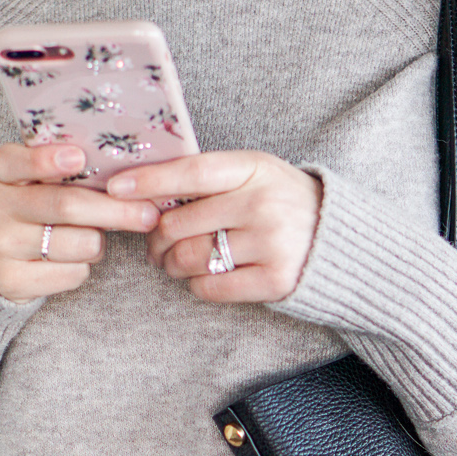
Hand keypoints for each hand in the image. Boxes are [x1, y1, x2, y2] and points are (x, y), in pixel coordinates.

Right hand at [0, 141, 161, 303]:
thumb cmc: (25, 206)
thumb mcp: (29, 179)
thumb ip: (62, 168)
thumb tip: (128, 173)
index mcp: (1, 172)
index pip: (18, 162)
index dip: (46, 161)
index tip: (78, 158)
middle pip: (66, 206)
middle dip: (114, 210)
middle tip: (149, 214)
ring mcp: (0, 246)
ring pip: (78, 243)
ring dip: (99, 241)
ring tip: (90, 236)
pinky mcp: (11, 280)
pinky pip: (72, 274)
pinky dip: (84, 265)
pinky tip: (70, 258)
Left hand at [108, 152, 320, 301]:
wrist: (341, 241)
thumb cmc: (284, 203)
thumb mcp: (256, 175)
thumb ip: (211, 180)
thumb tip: (145, 193)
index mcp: (254, 168)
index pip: (190, 173)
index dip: (148, 181)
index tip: (115, 188)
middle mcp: (262, 202)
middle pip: (180, 223)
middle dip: (156, 238)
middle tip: (155, 245)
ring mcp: (271, 242)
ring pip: (190, 258)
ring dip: (172, 265)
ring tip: (175, 262)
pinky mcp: (275, 280)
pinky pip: (210, 287)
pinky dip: (197, 285)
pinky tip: (203, 277)